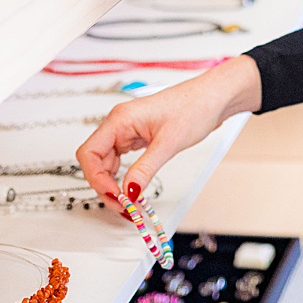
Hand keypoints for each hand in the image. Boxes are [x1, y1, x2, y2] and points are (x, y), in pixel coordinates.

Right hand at [75, 55, 261, 201]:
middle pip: (95, 160)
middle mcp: (119, 123)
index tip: (115, 196)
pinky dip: (123, 175)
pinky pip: (120, 159)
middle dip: (104, 185)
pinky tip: (132, 186)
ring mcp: (127, 130)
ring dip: (113, 182)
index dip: (96, 178)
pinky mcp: (137, 136)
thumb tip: (128, 192)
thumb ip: (145, 169)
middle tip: (122, 205)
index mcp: (120, 119)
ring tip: (128, 201)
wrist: (213, 97)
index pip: (89, 153)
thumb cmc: (194, 107)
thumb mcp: (168, 143)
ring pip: (106, 161)